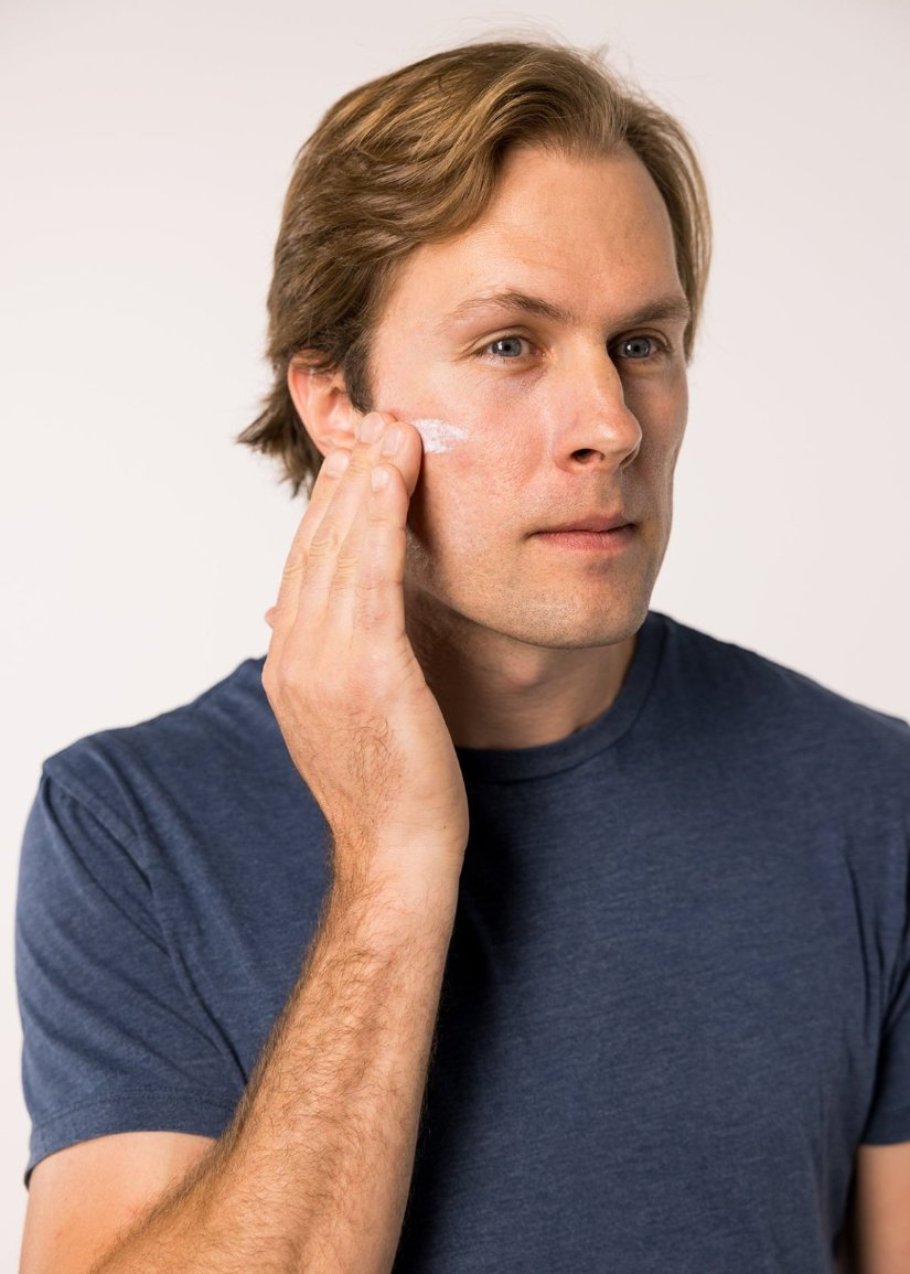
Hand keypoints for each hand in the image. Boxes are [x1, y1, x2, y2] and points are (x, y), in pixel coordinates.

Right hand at [262, 411, 468, 903]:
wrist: (396, 857)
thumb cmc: (390, 789)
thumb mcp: (355, 715)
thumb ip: (343, 661)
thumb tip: (341, 627)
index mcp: (291, 663)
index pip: (306, 566)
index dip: (332, 508)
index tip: (355, 458)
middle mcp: (296, 655)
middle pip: (315, 547)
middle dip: (345, 478)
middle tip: (371, 417)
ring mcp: (323, 663)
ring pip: (337, 549)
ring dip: (362, 480)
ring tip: (386, 424)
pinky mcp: (363, 670)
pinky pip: (366, 576)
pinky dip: (375, 518)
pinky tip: (390, 473)